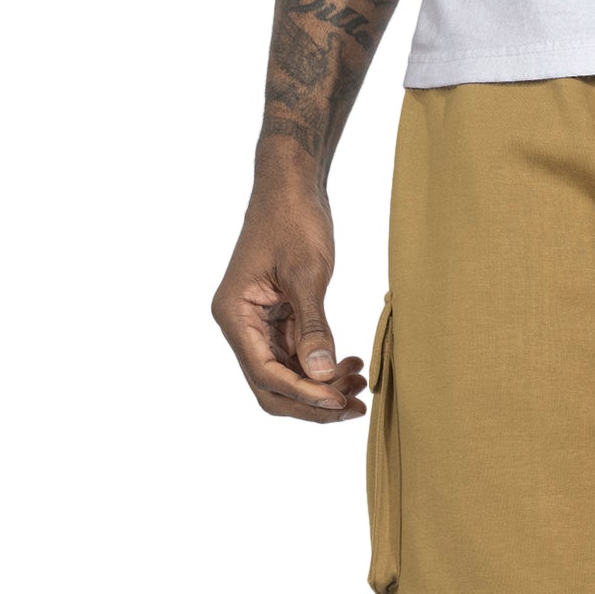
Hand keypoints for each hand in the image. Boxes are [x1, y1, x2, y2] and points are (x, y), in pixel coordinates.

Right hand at [212, 172, 366, 423]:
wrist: (291, 186)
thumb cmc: (293, 219)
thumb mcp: (307, 273)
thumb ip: (313, 327)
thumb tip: (322, 375)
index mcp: (234, 314)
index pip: (266, 374)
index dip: (304, 394)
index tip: (340, 401)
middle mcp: (240, 326)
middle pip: (273, 388)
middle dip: (312, 403)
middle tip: (354, 407)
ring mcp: (258, 327)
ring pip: (288, 378)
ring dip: (323, 388)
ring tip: (360, 386)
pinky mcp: (277, 322)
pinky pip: (298, 359)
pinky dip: (324, 369)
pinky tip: (351, 366)